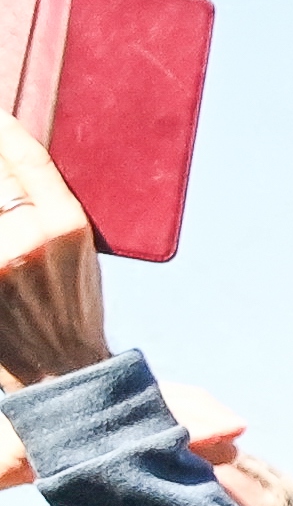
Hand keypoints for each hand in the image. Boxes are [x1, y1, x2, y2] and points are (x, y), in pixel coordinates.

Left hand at [0, 112, 105, 386]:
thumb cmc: (66, 311)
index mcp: (68, 224)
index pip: (27, 158)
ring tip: (4, 226)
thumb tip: (6, 176)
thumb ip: (43, 213)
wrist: (60, 375)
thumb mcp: (73, 255)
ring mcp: (2, 260)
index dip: (5, 130)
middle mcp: (32, 237)